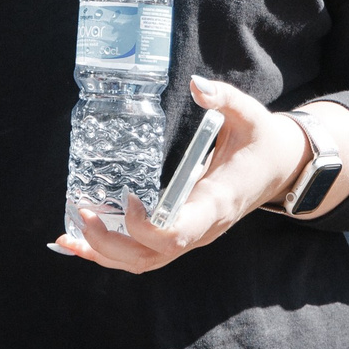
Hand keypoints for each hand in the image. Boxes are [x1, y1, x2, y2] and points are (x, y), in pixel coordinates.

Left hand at [53, 77, 348, 272]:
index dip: (146, 228)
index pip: (177, 235)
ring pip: (142, 263)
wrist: (280, 168)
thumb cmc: (261, 142)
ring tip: (68, 234)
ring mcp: (190, 236)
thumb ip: (224, 98)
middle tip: (82, 211)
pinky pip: (142, 254)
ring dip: (103, 254)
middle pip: (151, 257)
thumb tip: (197, 85)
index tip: (126, 199)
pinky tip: (78, 242)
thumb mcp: (251, 114)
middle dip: (111, 243)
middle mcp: (201, 229)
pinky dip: (108, 253)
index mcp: (215, 204)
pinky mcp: (179, 233)